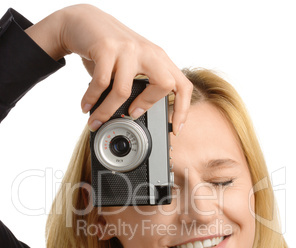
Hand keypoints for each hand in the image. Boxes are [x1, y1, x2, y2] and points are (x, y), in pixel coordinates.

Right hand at [26, 4, 192, 134]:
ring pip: (123, 91)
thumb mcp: (131, 64)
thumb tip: (133, 116)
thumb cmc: (108, 48)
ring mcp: (128, 48)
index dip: (182, 109)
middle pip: (165, 84)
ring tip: (96, 120)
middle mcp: (147, 51)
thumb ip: (138, 85)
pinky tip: (86, 106)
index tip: (176, 128)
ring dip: (106, 111)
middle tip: (131, 115)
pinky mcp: (106, 47)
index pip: (182, 85)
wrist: (81, 20)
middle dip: (148, 105)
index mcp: (157, 58)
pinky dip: (91, 99)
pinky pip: (101, 83)